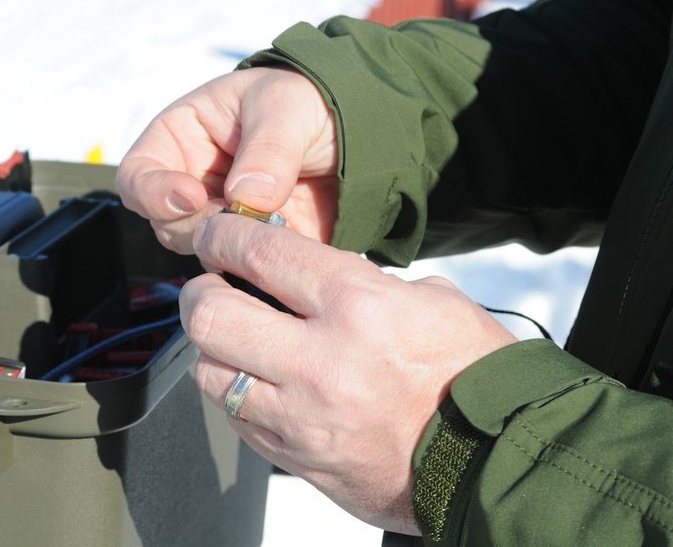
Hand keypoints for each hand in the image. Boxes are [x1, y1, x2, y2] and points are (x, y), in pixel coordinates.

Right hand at [116, 67, 338, 253]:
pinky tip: (287, 241)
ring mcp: (219, 215)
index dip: (153, 191)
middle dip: (198, 225)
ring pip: (198, 249)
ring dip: (229, 246)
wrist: (357, 130)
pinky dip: (258, 263)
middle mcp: (190, 180)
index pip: (137, 174)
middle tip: (240, 218)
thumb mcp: (287, 106)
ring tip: (273, 223)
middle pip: (164, 222)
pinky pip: (240, 266)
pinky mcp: (250, 245)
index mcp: (180, 136)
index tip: (190, 198)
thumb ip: (268, 148)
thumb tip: (245, 198)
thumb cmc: (306, 100)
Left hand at [180, 213, 516, 533]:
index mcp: (359, 308)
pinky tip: (254, 382)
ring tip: (232, 337)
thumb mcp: (434, 303)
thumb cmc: (475, 379)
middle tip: (207, 286)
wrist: (498, 463)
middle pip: (211, 316)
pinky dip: (236, 395)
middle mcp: (321, 362)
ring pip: (212, 373)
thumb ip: (366, 283)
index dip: (224, 236)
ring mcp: (303, 417)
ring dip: (213, 348)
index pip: (262, 254)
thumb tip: (319, 275)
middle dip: (198, 292)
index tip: (215, 234)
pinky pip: (237, 421)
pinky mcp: (297, 459)